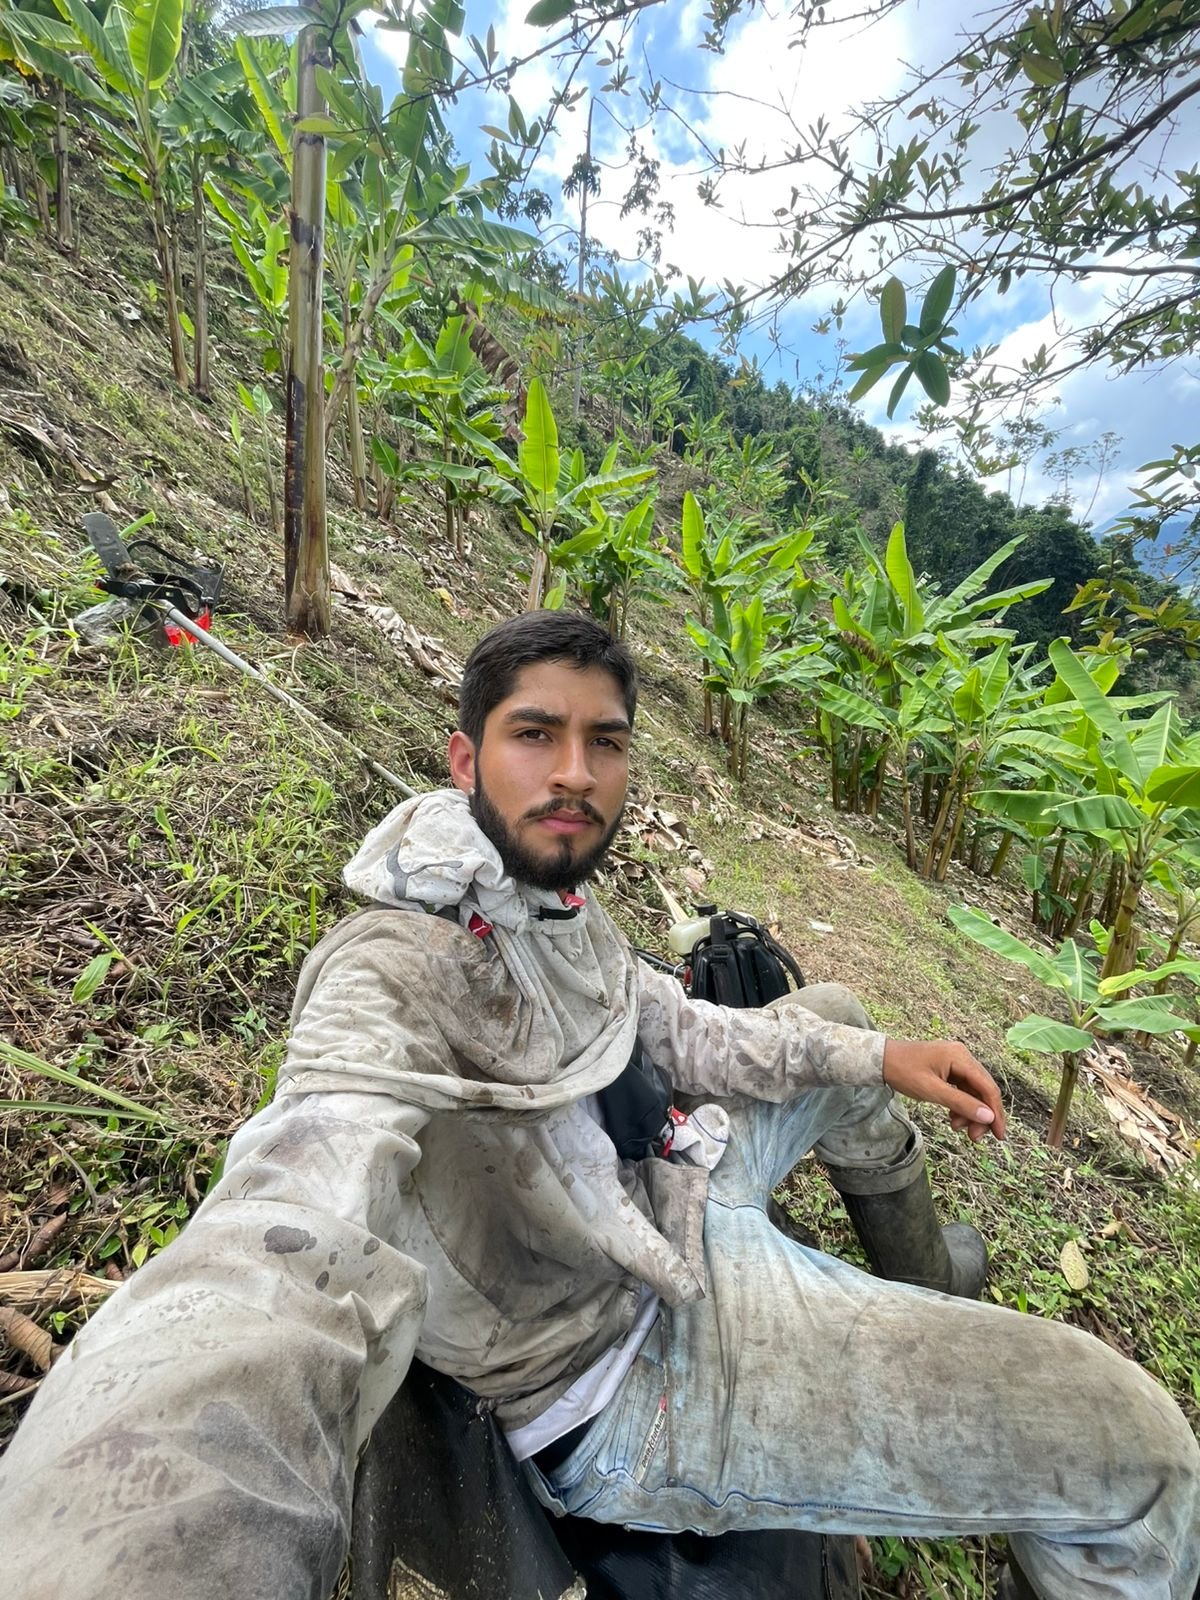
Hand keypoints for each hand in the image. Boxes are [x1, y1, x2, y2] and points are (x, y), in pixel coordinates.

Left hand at [881, 1038, 1006, 1141]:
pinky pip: (962, 1089)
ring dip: (969, 1112)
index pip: (988, 1088)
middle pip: (983, 1090)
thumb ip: (961, 1104)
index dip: (995, 1113)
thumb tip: (988, 1117)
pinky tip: (953, 1117)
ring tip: (956, 1127)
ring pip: (973, 1092)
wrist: (881, 1059)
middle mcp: (963, 1057)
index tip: (999, 1135)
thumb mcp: (932, 1092)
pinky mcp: (949, 1068)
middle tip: (974, 1137)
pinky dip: (960, 1105)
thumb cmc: (903, 1072)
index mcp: (960, 1057)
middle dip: (981, 1115)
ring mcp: (956, 1062)